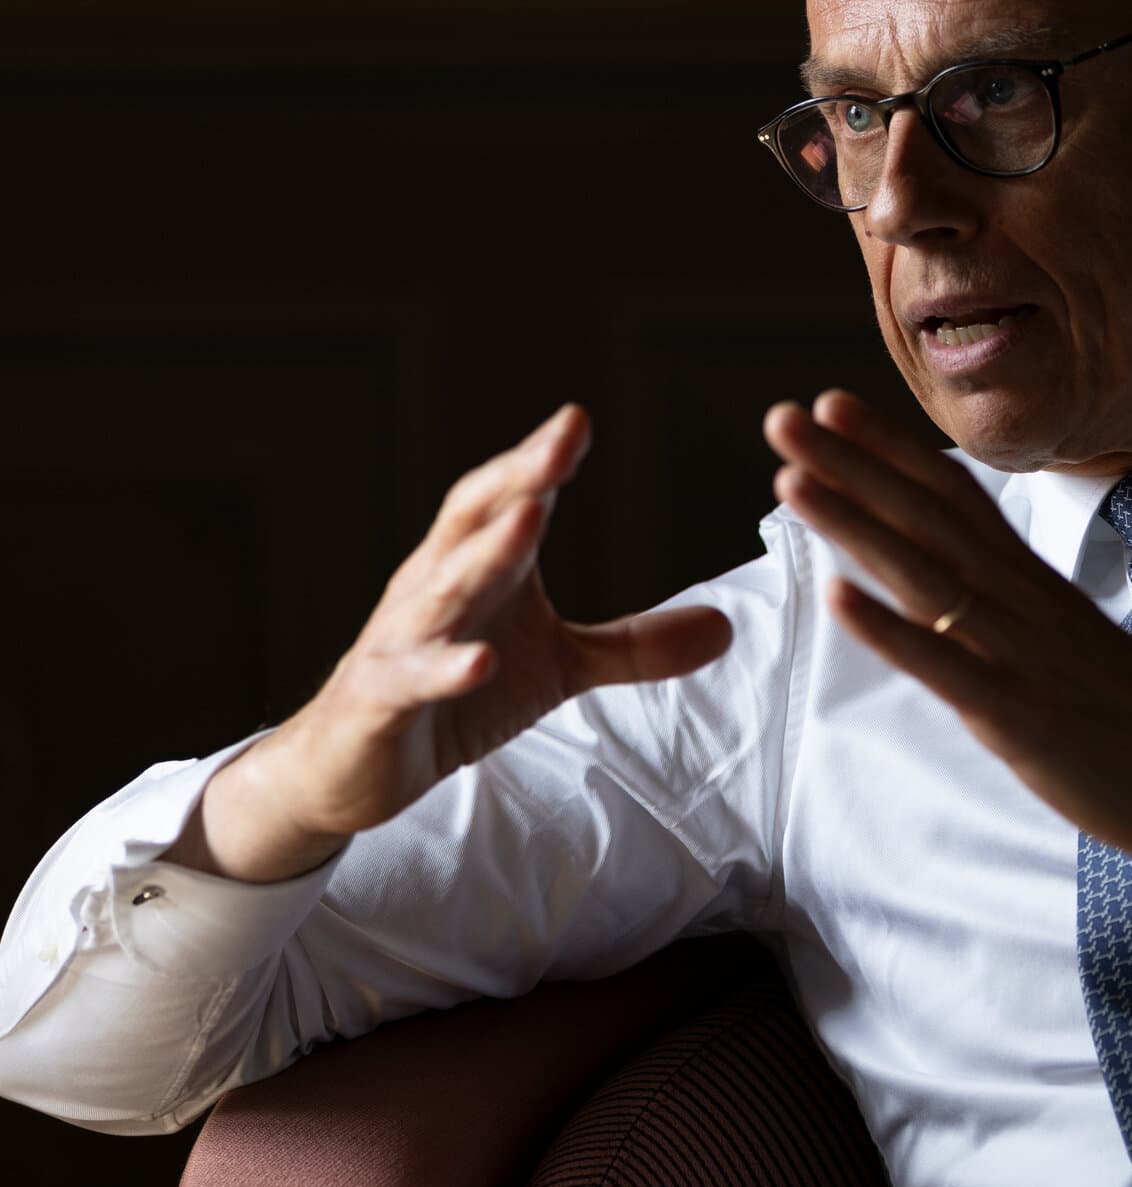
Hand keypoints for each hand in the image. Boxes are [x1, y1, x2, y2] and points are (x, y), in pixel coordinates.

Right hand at [180, 405, 730, 876]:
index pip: (506, 498)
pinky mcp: (380, 701)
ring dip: (484, 554)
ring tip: (528, 519)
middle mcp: (432, 589)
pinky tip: (480, 661)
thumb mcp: (557, 668)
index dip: (538, 459)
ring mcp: (401, 642)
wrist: (349, 767)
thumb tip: (726, 627)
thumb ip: (633, 646)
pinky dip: (445, 668)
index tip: (578, 419)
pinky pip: (411, 678)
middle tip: (560, 440)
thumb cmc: (454, 693)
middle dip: (518, 479)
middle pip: (473, 522)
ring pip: (441, 589)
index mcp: (475, 567)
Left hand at [763, 389, 1131, 867]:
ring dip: (854, 525)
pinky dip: (889, 631)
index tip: (828, 405)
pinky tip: (835, 598)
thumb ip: (1013, 603)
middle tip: (781, 417)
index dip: (888, 450)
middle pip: (925, 517)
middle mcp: (1021, 602)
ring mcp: (1020, 653)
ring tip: (790, 481)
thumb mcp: (1069, 641)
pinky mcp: (1021, 714)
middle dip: (850, 465)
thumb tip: (959, 575)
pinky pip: (946, 666)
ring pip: (925, 575)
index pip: (952, 497)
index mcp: (1031, 584)